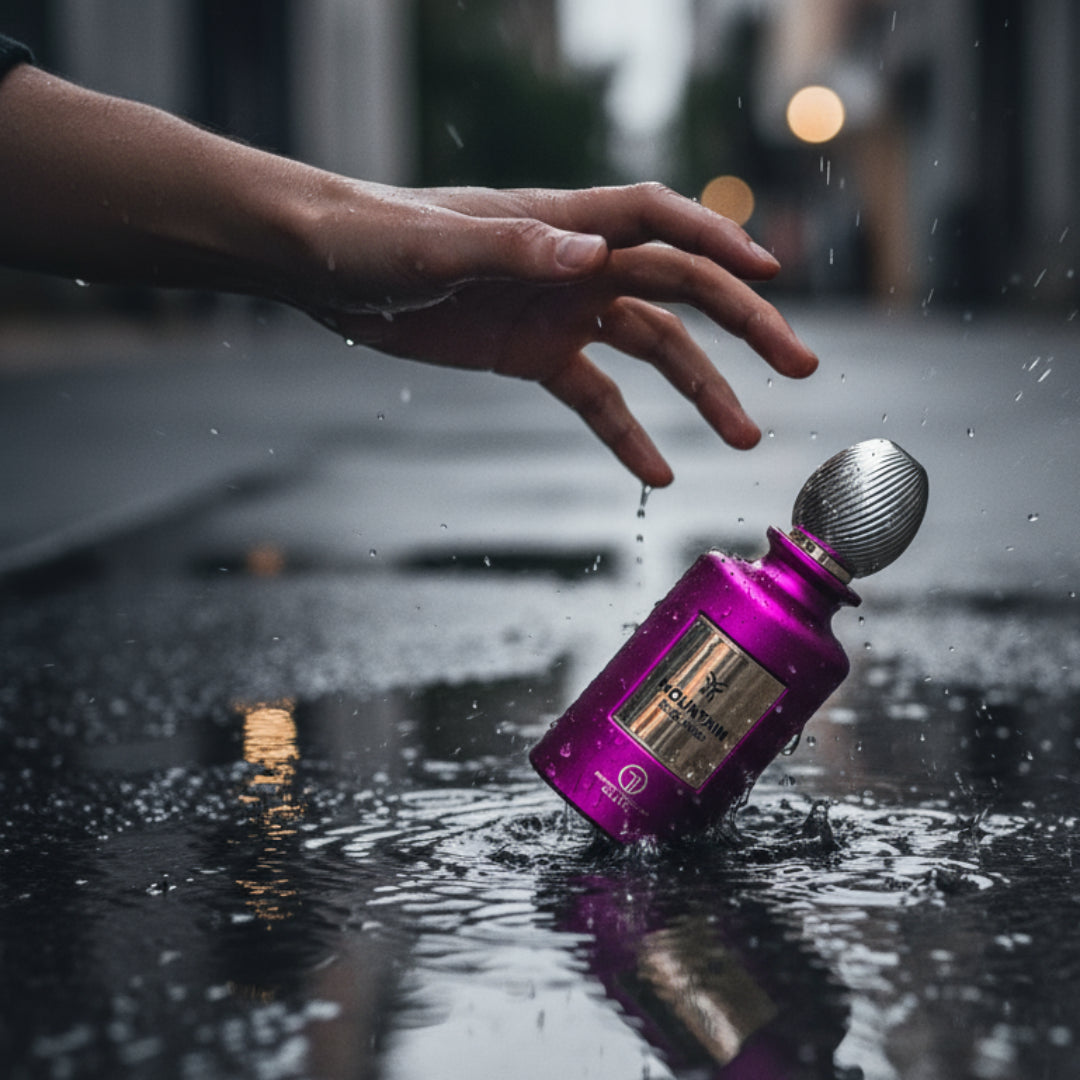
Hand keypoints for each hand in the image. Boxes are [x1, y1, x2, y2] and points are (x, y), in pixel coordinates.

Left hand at [300, 182, 817, 486]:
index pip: (658, 222)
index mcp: (560, 223)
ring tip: (747, 435)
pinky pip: (595, 398)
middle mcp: (574, 265)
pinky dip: (627, 434)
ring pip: (653, 350)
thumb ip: (515, 247)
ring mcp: (559, 311)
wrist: (327, 270)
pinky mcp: (534, 354)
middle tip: (801, 366)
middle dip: (744, 325)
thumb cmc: (374, 240)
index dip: (719, 240)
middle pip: (680, 289)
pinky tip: (659, 472)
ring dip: (702, 390)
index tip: (770, 277)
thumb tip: (593, 254)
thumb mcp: (437, 247)